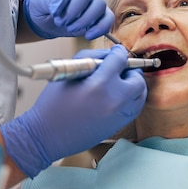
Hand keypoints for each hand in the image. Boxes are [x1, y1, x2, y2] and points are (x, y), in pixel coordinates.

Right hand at [0, 45, 146, 176]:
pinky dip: (132, 99)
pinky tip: (119, 96)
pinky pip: (135, 108)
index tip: (116, 53)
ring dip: (133, 85)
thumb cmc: (53, 103)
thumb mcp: (68, 71)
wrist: (47, 135)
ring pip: (140, 94)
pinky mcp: (118, 126)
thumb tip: (110, 54)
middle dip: (130, 70)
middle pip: (137, 78)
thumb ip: (92, 57)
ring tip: (121, 82)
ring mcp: (118, 115)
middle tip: (119, 68)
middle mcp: (114, 100)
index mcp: (99, 84)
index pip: (120, 60)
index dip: (118, 53)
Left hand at [24, 0, 112, 39]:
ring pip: (100, 4)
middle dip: (73, 11)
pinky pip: (108, 18)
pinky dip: (100, 28)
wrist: (46, 18)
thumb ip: (49, 2)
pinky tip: (88, 35)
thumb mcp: (38, 1)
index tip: (53, 12)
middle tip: (60, 21)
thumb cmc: (42, 5)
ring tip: (71, 28)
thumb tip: (59, 8)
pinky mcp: (100, 13)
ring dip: (85, 20)